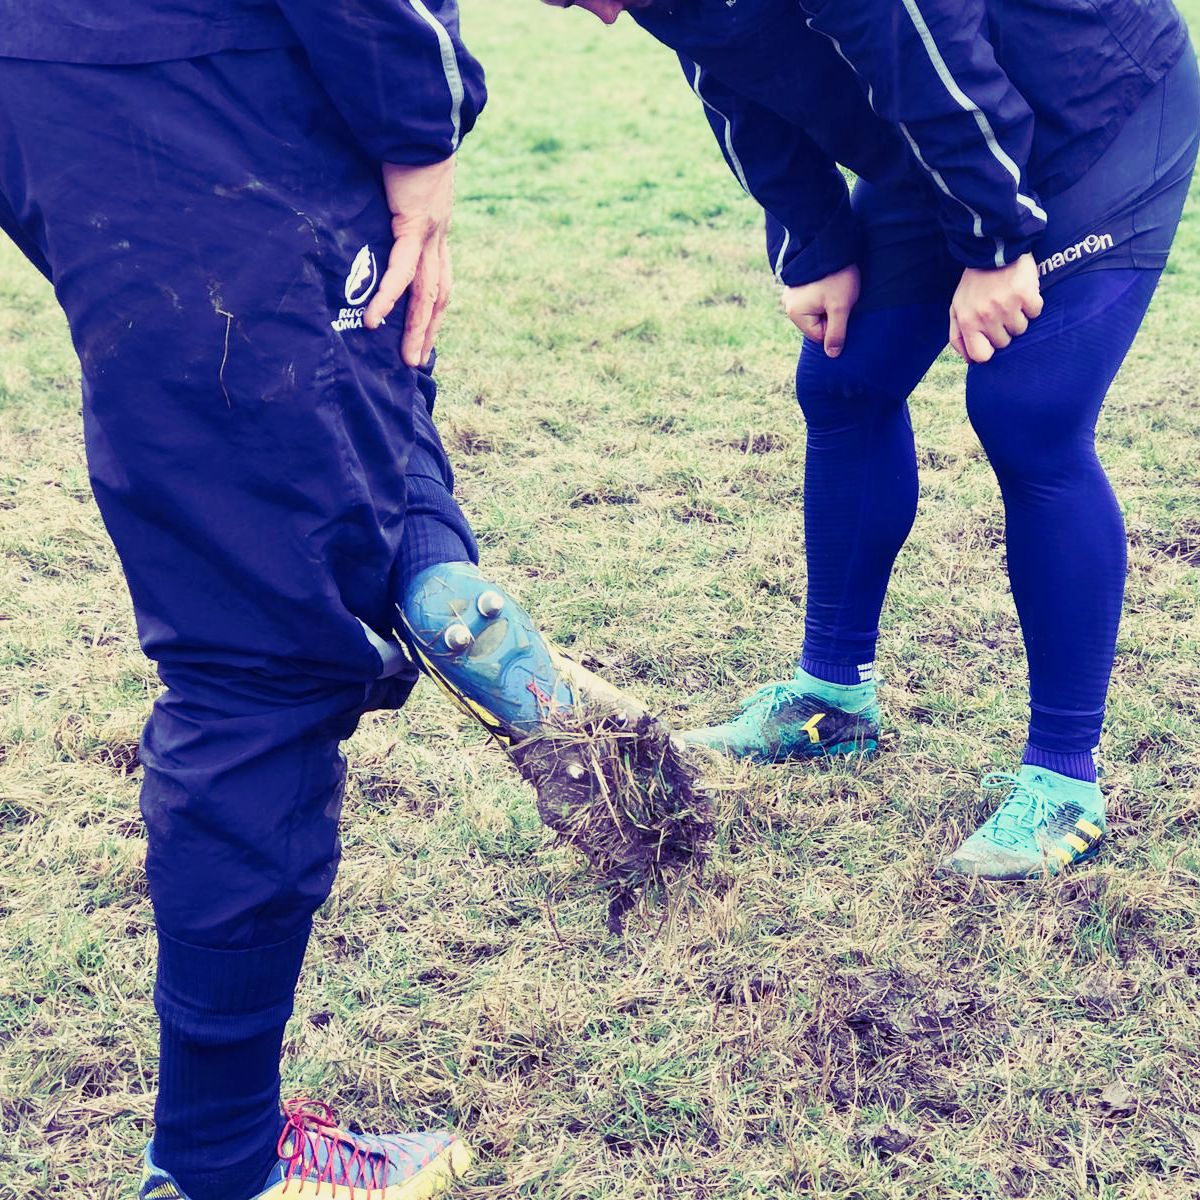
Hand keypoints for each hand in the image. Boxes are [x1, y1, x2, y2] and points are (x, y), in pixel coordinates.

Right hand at [364, 156, 455, 366]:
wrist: (416, 118)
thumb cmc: (399, 143)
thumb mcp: (393, 185)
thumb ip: (384, 207)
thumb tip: (363, 215)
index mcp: (436, 229)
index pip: (439, 279)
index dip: (433, 310)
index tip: (425, 335)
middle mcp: (438, 236)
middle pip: (438, 294)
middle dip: (428, 330)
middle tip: (416, 362)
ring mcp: (431, 232)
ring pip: (427, 292)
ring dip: (415, 327)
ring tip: (405, 358)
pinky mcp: (415, 224)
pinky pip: (403, 268)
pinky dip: (391, 294)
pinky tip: (376, 317)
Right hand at [781, 265, 860, 357]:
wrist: (831, 243)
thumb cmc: (836, 277)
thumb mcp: (840, 307)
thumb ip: (836, 333)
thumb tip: (832, 355)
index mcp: (795, 313)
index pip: (818, 335)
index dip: (834, 326)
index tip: (841, 308)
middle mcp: (788, 305)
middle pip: (815, 324)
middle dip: (830, 315)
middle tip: (839, 297)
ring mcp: (792, 294)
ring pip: (815, 312)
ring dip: (828, 305)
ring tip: (835, 289)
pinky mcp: (798, 285)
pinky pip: (812, 300)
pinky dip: (823, 296)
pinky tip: (830, 284)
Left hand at [949, 253, 1042, 363]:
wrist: (992, 249)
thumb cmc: (974, 284)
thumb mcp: (956, 308)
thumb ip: (958, 336)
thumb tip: (969, 360)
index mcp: (968, 322)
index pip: (981, 356)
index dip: (988, 350)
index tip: (989, 339)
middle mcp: (986, 316)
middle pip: (1004, 343)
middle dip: (1002, 330)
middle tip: (999, 310)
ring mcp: (1007, 306)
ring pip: (1020, 329)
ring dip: (1018, 317)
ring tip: (1009, 300)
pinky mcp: (1026, 294)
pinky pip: (1035, 312)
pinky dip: (1032, 304)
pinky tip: (1021, 292)